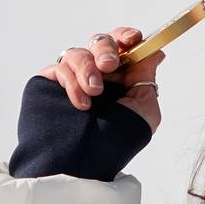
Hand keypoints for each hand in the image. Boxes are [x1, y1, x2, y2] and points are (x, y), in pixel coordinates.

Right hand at [36, 27, 166, 132]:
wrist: (80, 166)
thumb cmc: (114, 143)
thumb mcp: (143, 110)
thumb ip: (146, 78)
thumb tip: (156, 52)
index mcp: (121, 77)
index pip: (124, 45)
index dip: (127, 37)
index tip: (133, 38)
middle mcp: (96, 74)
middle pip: (100, 41)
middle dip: (106, 48)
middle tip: (109, 64)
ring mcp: (72, 78)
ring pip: (77, 52)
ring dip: (88, 69)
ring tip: (95, 92)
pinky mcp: (48, 84)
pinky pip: (59, 69)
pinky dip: (72, 82)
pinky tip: (81, 103)